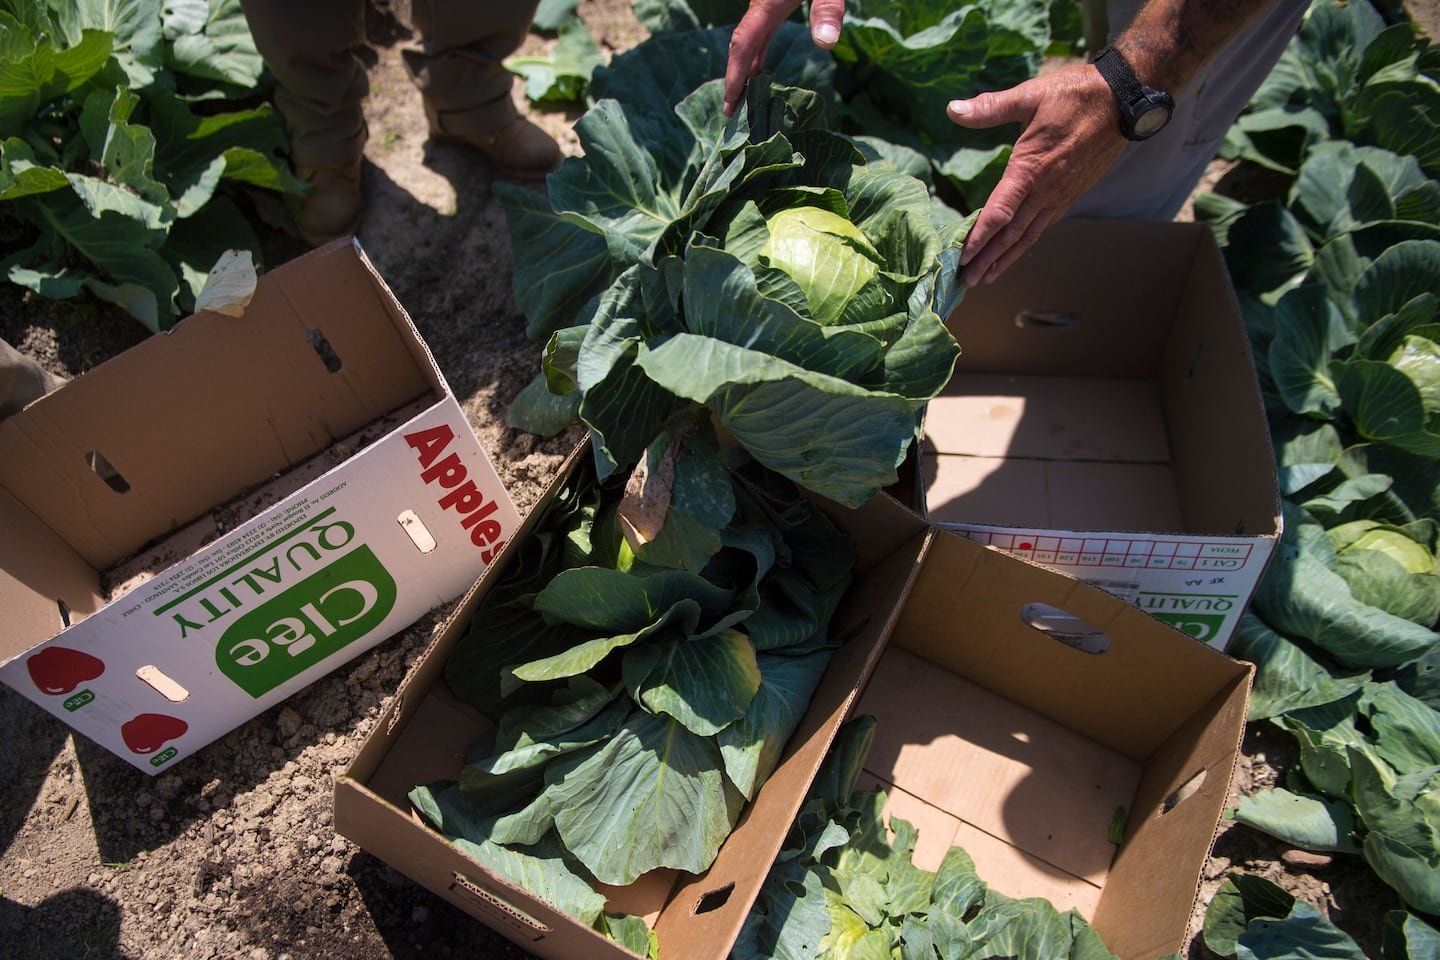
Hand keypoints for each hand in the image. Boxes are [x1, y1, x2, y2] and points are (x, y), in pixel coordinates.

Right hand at [723, 0, 843, 116]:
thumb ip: (827, 9)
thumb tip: (826, 44)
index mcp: (768, 2)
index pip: (744, 46)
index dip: (735, 78)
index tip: (729, 106)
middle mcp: (761, 4)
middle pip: (742, 46)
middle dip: (736, 80)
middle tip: (732, 113)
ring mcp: (767, 2)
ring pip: (749, 39)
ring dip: (746, 68)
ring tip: (744, 99)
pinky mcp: (775, 0)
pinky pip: (760, 31)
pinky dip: (757, 53)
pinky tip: (759, 69)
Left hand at [948, 64, 1125, 286]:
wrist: (1123, 101)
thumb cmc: (1075, 95)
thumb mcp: (1030, 96)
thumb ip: (991, 107)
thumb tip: (953, 109)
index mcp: (1030, 169)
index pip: (999, 212)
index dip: (979, 237)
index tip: (962, 257)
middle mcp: (1046, 190)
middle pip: (1011, 234)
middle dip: (987, 259)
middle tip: (966, 281)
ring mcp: (1060, 195)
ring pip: (1028, 235)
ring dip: (1005, 258)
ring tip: (986, 277)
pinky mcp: (1071, 194)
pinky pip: (1043, 225)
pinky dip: (1025, 243)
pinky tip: (1015, 252)